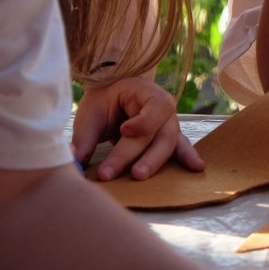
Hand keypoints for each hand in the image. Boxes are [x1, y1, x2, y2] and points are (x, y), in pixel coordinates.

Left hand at [72, 77, 204, 180]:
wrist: (113, 94)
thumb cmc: (104, 102)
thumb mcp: (92, 113)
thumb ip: (84, 138)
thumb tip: (72, 162)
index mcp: (146, 92)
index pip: (153, 109)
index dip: (141, 123)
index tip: (122, 131)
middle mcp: (164, 108)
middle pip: (158, 133)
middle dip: (140, 154)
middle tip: (121, 172)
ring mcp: (169, 124)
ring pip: (168, 144)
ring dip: (155, 162)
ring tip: (139, 176)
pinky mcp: (168, 139)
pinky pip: (180, 148)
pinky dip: (187, 158)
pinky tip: (196, 169)